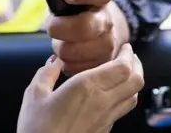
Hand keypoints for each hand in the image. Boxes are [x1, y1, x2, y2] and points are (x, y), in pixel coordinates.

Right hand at [17, 44, 143, 132]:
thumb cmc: (37, 128)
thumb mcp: (35, 95)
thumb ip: (46, 73)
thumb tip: (54, 61)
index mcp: (86, 87)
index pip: (122, 67)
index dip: (127, 55)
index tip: (124, 47)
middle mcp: (102, 101)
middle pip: (135, 81)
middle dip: (136, 65)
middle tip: (129, 56)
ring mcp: (106, 118)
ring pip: (133, 96)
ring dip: (133, 81)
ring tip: (125, 73)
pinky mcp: (104, 130)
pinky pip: (122, 110)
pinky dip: (124, 96)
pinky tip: (112, 94)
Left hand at [47, 0, 130, 75]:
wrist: (99, 32)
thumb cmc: (76, 11)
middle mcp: (109, 21)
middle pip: (84, 27)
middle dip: (60, 28)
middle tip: (52, 26)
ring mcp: (108, 45)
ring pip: (73, 51)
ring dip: (60, 47)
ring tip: (62, 41)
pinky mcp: (101, 66)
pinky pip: (73, 68)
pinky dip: (65, 63)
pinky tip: (69, 54)